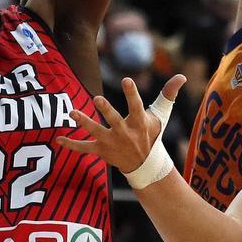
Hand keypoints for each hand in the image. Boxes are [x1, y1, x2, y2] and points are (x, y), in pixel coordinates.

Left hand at [58, 74, 185, 173]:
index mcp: (139, 122)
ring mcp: (111, 142)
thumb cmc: (151, 134)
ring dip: (84, 122)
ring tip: (73, 112)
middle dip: (105, 110)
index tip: (127, 80)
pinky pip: (84, 148)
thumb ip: (168, 94)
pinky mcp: (101, 151)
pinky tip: (58, 139)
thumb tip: (182, 76)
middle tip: (97, 99)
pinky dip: (71, 145)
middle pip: (114, 120)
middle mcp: (125, 133)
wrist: (145, 165)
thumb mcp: (161, 115)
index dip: (131, 93)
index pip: (136, 106)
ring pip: (96, 132)